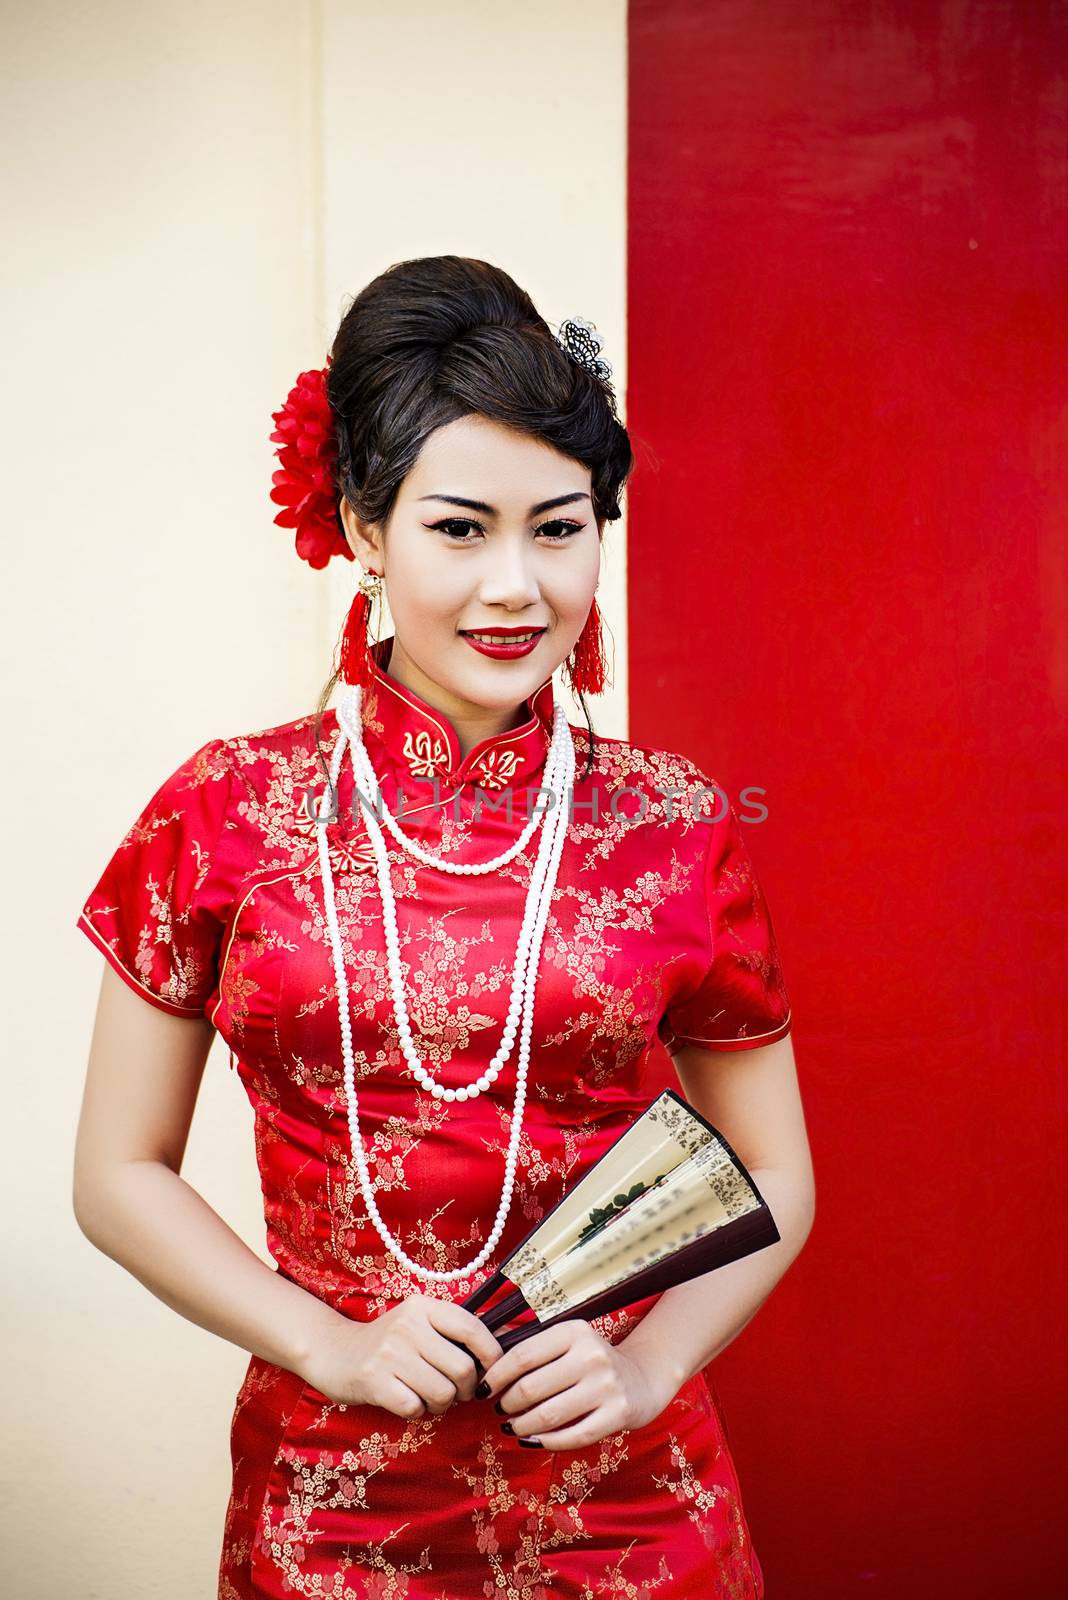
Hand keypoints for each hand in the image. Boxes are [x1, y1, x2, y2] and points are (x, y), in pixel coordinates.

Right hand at [299, 1295, 503, 1418]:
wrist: (335, 1353)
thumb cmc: (389, 1344)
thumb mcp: (419, 1324)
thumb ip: (453, 1333)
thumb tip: (502, 1351)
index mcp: (423, 1307)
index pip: (472, 1328)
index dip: (492, 1355)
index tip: (494, 1372)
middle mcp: (408, 1325)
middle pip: (463, 1368)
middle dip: (467, 1389)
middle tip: (458, 1392)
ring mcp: (390, 1353)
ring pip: (443, 1393)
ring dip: (442, 1403)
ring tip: (429, 1396)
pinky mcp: (375, 1381)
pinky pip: (416, 1408)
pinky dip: (418, 1411)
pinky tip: (408, 1400)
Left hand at [477, 1318, 671, 1449]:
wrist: (641, 1379)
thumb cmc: (591, 1361)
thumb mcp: (567, 1341)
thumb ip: (531, 1344)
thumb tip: (484, 1344)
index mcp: (574, 1331)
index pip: (522, 1355)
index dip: (496, 1376)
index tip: (482, 1388)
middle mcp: (592, 1355)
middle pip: (531, 1388)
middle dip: (506, 1403)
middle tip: (499, 1409)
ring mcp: (607, 1386)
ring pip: (549, 1415)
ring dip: (522, 1425)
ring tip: (512, 1426)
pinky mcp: (618, 1414)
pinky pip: (573, 1436)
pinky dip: (546, 1442)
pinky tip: (532, 1441)